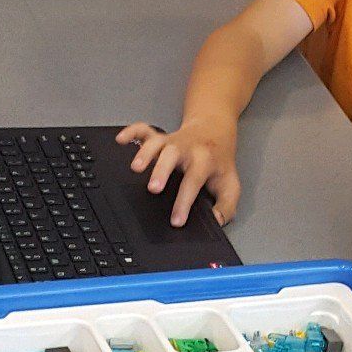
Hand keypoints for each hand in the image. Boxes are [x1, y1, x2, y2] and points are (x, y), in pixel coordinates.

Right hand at [116, 116, 241, 225]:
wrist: (214, 131)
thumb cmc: (219, 162)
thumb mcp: (230, 186)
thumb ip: (225, 207)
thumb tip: (215, 221)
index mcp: (205, 162)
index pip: (194, 182)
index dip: (184, 203)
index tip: (176, 220)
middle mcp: (187, 149)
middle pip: (173, 157)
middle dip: (162, 171)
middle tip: (153, 188)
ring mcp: (171, 141)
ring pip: (157, 143)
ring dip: (145, 153)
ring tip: (136, 168)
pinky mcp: (160, 136)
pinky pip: (143, 130)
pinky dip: (131, 132)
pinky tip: (121, 140)